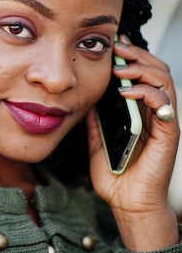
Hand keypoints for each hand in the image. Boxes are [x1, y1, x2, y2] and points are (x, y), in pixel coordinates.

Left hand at [86, 35, 179, 251]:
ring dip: (142, 69)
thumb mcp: (97, 143)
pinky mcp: (169, 133)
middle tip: (117, 48)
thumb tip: (83, 102)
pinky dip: (147, 92)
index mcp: (141, 114)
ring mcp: (164, 122)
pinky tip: (126, 91)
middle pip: (157, 72)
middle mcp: (155, 114)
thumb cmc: (115, 178)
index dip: (130, 59)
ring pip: (164, 82)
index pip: (142, 76)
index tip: (111, 48)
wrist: (128, 204)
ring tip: (120, 67)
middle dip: (138, 56)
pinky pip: (164, 104)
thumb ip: (94, 122)